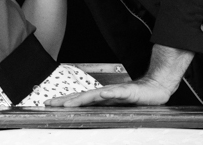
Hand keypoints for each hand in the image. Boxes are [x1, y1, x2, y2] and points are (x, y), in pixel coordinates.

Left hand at [43, 77, 173, 106]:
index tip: (49, 104)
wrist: (153, 89)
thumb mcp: (115, 106)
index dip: (64, 101)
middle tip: (51, 103)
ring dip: (82, 98)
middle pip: (82, 96)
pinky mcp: (128, 91)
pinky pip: (118, 92)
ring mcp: (115, 91)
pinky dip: (110, 93)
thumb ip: (102, 107)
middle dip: (65, 100)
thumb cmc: (134, 98)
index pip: (79, 99)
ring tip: (70, 103)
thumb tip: (87, 114)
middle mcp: (105, 93)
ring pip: (96, 95)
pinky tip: (103, 94)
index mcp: (101, 97)